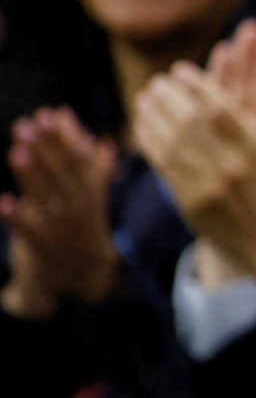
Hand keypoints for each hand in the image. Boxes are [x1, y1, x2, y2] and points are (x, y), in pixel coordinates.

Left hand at [0, 109, 120, 316]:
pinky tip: (3, 202)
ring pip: (49, 200)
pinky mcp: (46, 252)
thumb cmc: (84, 235)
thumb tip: (104, 141)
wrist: (88, 283)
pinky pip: (32, 235)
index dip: (66, 137)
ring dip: (34, 177)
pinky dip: (19, 220)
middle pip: (65, 176)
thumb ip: (97, 173)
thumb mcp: (93, 204)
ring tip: (18, 152)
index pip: (82, 160)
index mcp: (92, 198)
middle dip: (47, 149)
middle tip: (28, 125)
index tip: (51, 113)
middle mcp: (81, 211)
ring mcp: (64, 231)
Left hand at [133, 65, 255, 294]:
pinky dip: (150, 145)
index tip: (180, 70)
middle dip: (170, 97)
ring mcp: (207, 185)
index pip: (219, 109)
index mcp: (255, 150)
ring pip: (172, 142)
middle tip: (158, 81)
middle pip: (190, 121)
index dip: (197, 85)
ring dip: (154, 117)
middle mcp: (229, 165)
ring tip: (144, 99)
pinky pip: (164, 168)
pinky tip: (141, 129)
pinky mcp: (190, 203)